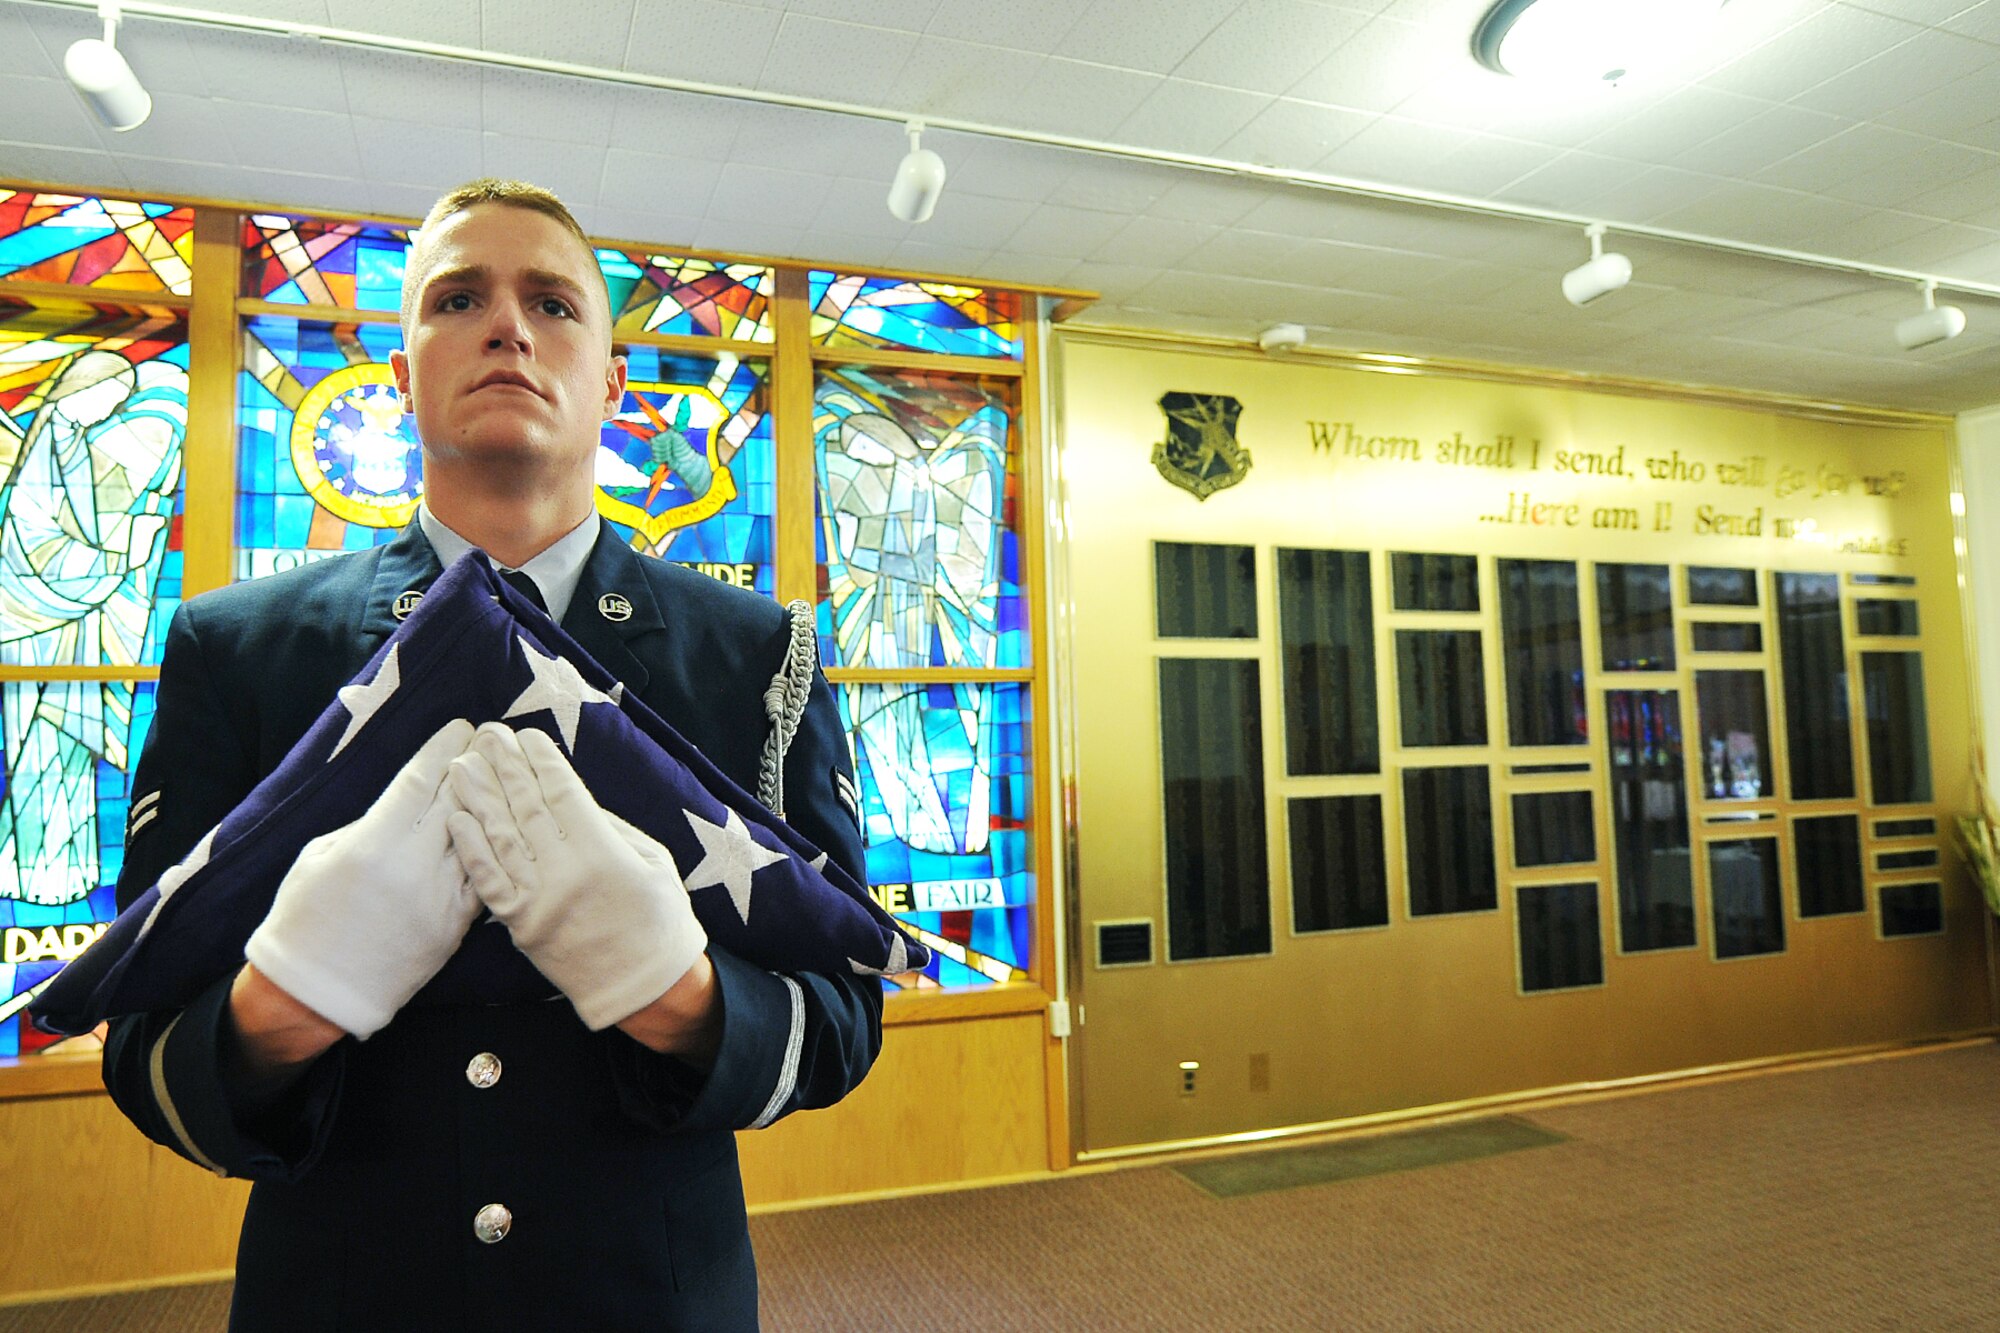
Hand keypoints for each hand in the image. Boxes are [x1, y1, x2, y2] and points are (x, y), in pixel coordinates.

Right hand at [244, 719, 481, 1039]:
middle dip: (475, 766)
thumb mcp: (321, 857)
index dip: (443, 749)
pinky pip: (484, 876)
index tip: (460, 726)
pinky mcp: (457, 926)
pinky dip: (493, 848)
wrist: (318, 992)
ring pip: (479, 836)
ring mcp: (440, 899)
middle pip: (457, 801)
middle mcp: (412, 868)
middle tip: (491, 740)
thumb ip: (366, 825)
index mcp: (372, 845)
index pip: (420, 782)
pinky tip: (504, 826)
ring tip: (504, 775)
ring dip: (493, 803)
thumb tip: (405, 800)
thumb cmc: (306, 918)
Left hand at [445, 722, 707, 1030]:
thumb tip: (572, 798)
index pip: (563, 794)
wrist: (645, 987)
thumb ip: (613, 828)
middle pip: (526, 808)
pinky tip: (457, 819)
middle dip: (506, 767)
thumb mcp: (654, 862)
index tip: (527, 735)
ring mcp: (537, 900)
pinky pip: (488, 881)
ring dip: (478, 798)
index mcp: (603, 853)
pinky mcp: (520, 924)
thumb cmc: (660, 919)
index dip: (543, 762)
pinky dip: (471, 848)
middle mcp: (564, 873)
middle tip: (488, 734)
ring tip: (462, 764)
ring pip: (500, 838)